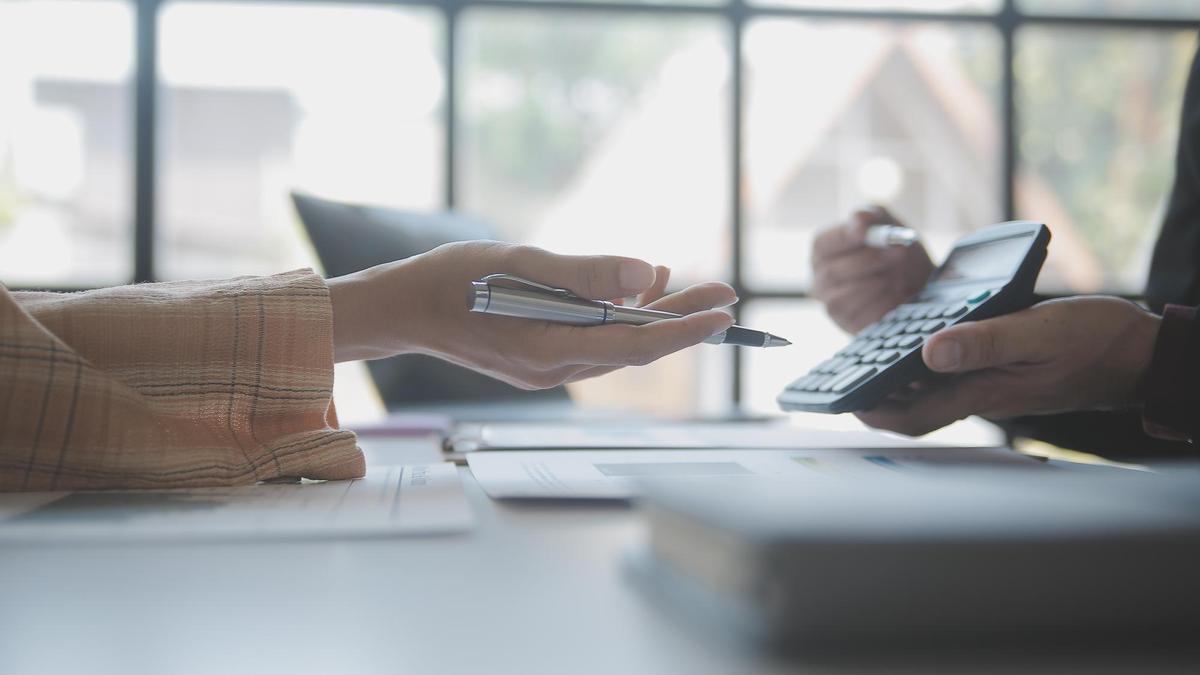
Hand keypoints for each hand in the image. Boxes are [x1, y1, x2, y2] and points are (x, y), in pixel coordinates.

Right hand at [327, 241, 735, 388]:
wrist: (403, 308)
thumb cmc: (451, 281)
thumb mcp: (520, 263)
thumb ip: (584, 272)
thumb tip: (646, 274)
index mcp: (550, 350)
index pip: (634, 344)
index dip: (683, 329)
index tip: (722, 312)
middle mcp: (555, 368)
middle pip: (633, 346)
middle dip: (682, 320)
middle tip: (726, 292)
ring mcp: (547, 368)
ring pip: (615, 343)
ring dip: (654, 318)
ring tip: (693, 286)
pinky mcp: (540, 358)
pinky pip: (593, 340)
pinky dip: (619, 317)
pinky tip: (638, 290)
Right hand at [811, 206, 933, 332]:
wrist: (918, 287)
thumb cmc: (895, 253)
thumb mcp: (887, 226)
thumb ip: (872, 216)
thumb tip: (859, 219)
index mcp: (823, 252)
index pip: (822, 245)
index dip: (843, 238)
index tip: (866, 231)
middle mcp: (820, 280)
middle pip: (832, 272)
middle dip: (868, 260)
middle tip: (898, 250)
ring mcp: (832, 305)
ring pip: (846, 296)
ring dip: (878, 282)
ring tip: (899, 273)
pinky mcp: (849, 325)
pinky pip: (862, 316)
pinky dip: (883, 302)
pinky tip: (896, 293)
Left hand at [855, 296, 1161, 435]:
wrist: (1138, 352)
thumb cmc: (1095, 341)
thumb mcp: (1038, 332)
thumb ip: (985, 342)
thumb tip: (928, 352)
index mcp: (985, 390)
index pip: (918, 416)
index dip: (878, 413)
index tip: (845, 401)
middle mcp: (984, 393)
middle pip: (918, 407)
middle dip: (879, 397)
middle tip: (846, 378)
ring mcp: (995, 385)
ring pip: (935, 390)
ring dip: (902, 379)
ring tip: (871, 358)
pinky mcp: (1006, 372)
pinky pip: (958, 373)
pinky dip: (932, 361)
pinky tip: (922, 341)